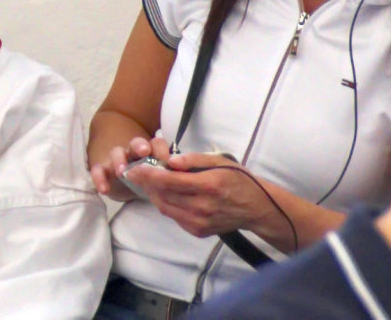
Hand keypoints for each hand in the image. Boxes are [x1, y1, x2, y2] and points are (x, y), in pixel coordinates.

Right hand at [90, 135, 170, 201]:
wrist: (125, 181)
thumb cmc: (148, 178)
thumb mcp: (159, 177)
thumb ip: (169, 175)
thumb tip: (186, 180)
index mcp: (150, 151)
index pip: (156, 143)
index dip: (161, 149)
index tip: (168, 161)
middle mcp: (133, 152)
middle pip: (136, 143)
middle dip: (140, 146)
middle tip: (144, 152)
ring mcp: (117, 160)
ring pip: (116, 152)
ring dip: (119, 160)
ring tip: (121, 171)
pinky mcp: (104, 170)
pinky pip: (98, 170)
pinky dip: (99, 178)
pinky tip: (104, 189)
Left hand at [128, 152, 277, 239]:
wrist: (256, 208)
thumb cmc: (238, 179)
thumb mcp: (220, 161)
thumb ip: (194, 159)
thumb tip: (171, 161)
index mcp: (208, 186)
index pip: (170, 181)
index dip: (149, 174)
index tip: (134, 168)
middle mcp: (202, 207)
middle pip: (164, 196)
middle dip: (146, 184)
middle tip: (134, 173)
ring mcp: (200, 222)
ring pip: (166, 208)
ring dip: (152, 195)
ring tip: (145, 182)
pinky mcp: (199, 231)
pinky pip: (175, 217)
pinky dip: (165, 205)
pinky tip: (163, 194)